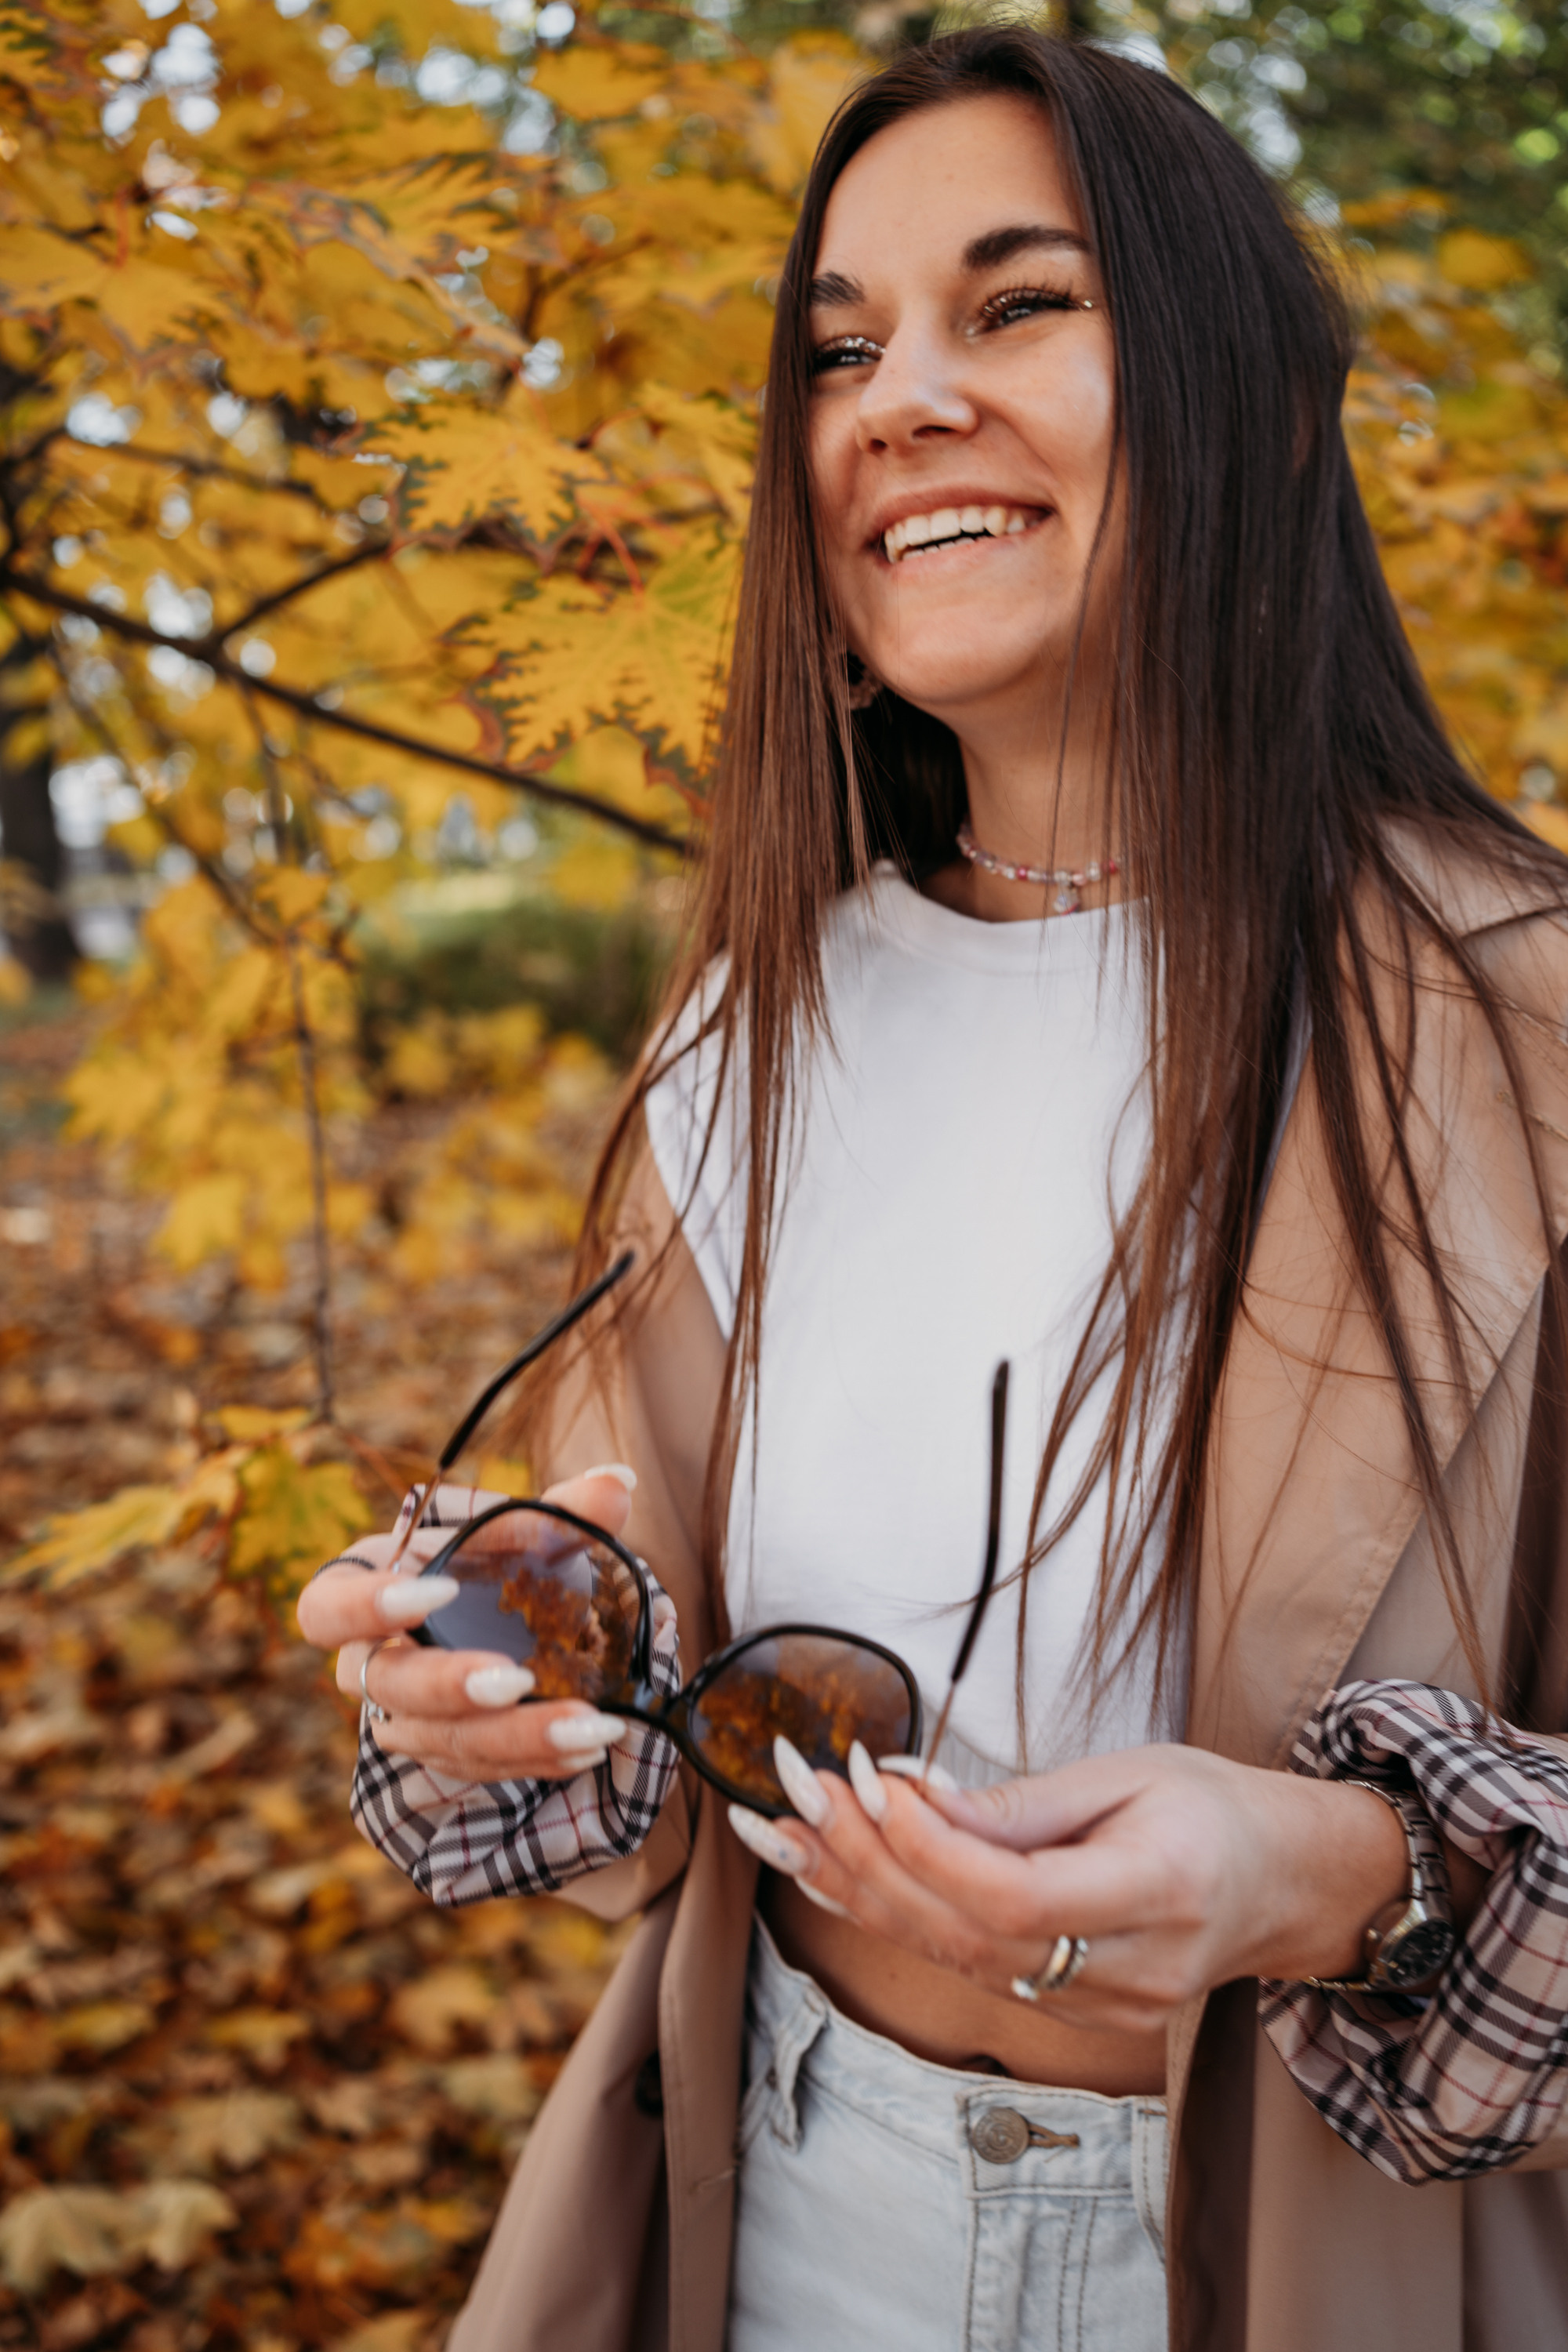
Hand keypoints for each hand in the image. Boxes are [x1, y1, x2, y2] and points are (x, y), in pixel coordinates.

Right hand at [295, 1467, 654, 1781]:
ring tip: (590, 1727)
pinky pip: (481, 1769)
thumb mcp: (512, 1531)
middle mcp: (368, 1664)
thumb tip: (618, 1481)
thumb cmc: (481, 1563)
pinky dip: (536, 1760)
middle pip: (386, 1687)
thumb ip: (560, 1511)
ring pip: (440, 1741)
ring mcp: (403, 1719)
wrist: (485, 1621)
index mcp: (359, 1592)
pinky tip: (587, 1749)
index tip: (438, 1591)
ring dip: (516, 1737)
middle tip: (514, 1680)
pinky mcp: (444, 1755)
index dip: (365, 1607)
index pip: (325, 1609)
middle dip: (449, 1687)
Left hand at [736, 1739, 1408, 2033]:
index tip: (868, 1777)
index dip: (931, 1847)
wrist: (1285, 1884)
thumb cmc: (1212, 1808)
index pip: (1019, 1895)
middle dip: (869, 1863)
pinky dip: (894, 1917)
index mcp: (1162, 1891)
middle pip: (970, 1935)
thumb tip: (913, 1797)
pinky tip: (830, 1875)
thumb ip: (1022, 1806)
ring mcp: (1103, 2008)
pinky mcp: (1072, 2014)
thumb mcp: (1131, 1774)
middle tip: (798, 1792)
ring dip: (859, 1891)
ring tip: (784, 1827)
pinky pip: (967, 1969)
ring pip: (956, 1959)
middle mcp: (1132, 1969)